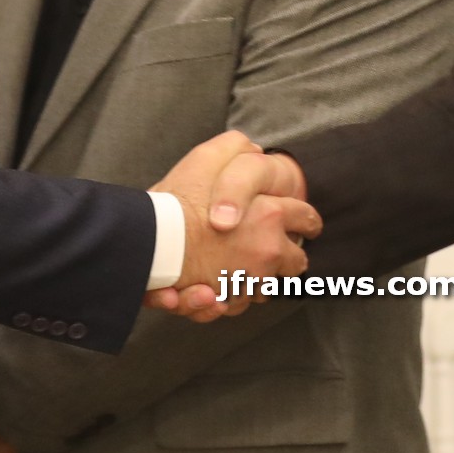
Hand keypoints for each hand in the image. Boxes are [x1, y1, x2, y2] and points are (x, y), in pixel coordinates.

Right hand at [149, 132, 317, 320]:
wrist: (146, 243)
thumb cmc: (173, 202)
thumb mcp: (205, 158)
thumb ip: (234, 147)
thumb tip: (253, 147)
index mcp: (271, 214)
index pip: (307, 219)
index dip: (306, 221)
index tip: (306, 225)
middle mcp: (267, 250)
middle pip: (297, 260)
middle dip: (287, 256)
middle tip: (269, 250)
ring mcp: (251, 280)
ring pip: (268, 286)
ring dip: (256, 279)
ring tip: (233, 267)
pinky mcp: (230, 302)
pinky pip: (240, 304)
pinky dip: (229, 298)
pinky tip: (214, 286)